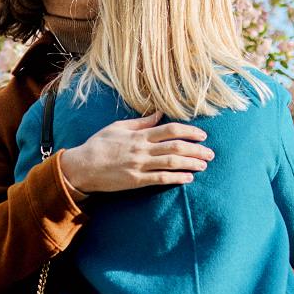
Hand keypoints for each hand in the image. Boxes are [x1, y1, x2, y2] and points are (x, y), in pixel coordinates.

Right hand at [60, 113, 212, 195]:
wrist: (82, 166)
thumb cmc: (99, 144)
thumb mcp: (118, 127)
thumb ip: (141, 122)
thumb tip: (159, 114)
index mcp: (140, 135)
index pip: (171, 130)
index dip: (190, 131)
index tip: (202, 135)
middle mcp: (142, 149)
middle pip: (176, 147)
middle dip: (196, 149)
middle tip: (211, 153)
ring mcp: (140, 165)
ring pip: (171, 163)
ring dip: (191, 163)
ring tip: (204, 165)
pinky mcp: (136, 180)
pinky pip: (160, 179)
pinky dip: (176, 178)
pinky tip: (188, 178)